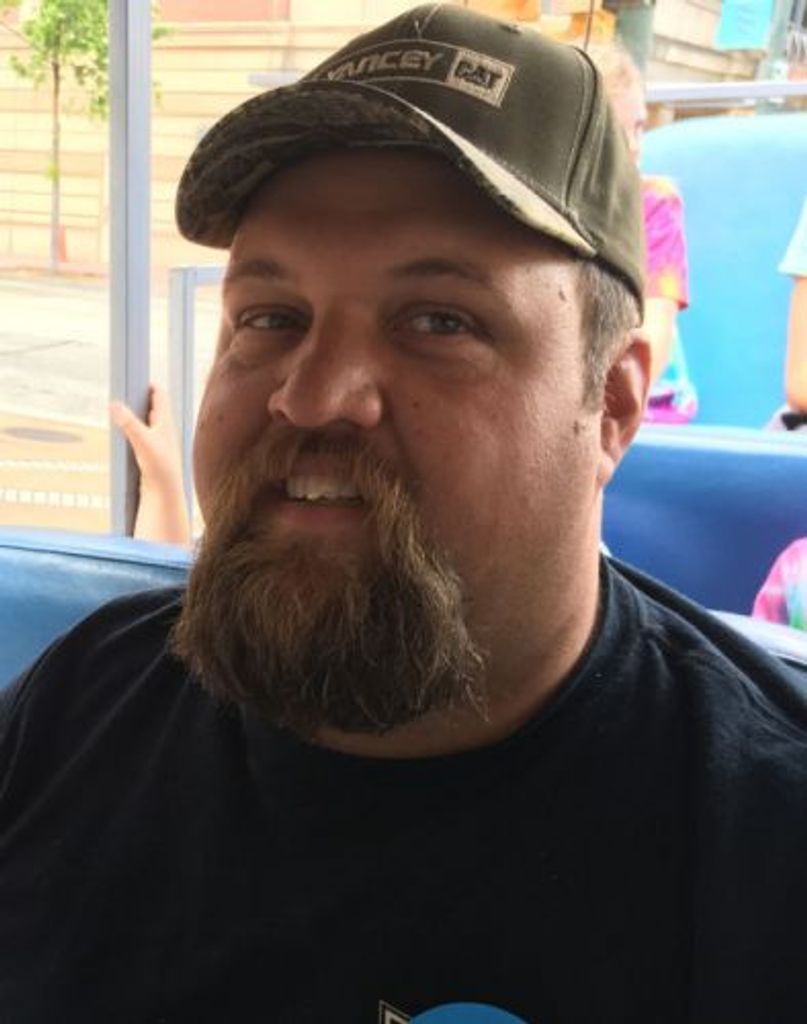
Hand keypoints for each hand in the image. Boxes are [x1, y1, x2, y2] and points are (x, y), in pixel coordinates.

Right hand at [110, 385, 191, 545]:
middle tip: (123, 389)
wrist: (165, 493)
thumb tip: (114, 404)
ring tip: (119, 408)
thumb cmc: (160, 467)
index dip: (149, 383)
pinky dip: (132, 429)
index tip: (135, 374)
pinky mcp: (151, 452)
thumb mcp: (142, 441)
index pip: (160, 394)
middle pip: (152, 405)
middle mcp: (164, 428)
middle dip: (138, 397)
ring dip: (134, 414)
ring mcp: (158, 440)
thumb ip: (128, 422)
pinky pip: (141, 434)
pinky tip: (123, 433)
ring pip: (145, 420)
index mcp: (166, 421)